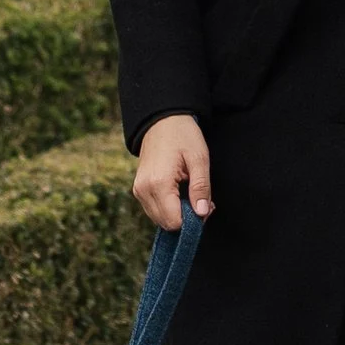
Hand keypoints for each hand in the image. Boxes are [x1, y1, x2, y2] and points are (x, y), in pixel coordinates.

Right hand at [133, 114, 212, 229]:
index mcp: (159, 183)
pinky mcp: (138, 189)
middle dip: (187, 218)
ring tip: (190, 194)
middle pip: (167, 224)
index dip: (194, 219)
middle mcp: (144, 190)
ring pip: (160, 219)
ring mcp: (139, 190)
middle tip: (201, 199)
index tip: (206, 205)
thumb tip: (202, 213)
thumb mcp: (199, 158)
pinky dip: (169, 208)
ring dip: (178, 214)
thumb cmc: (183, 135)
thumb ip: (201, 188)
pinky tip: (179, 193)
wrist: (162, 120)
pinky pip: (155, 210)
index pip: (175, 221)